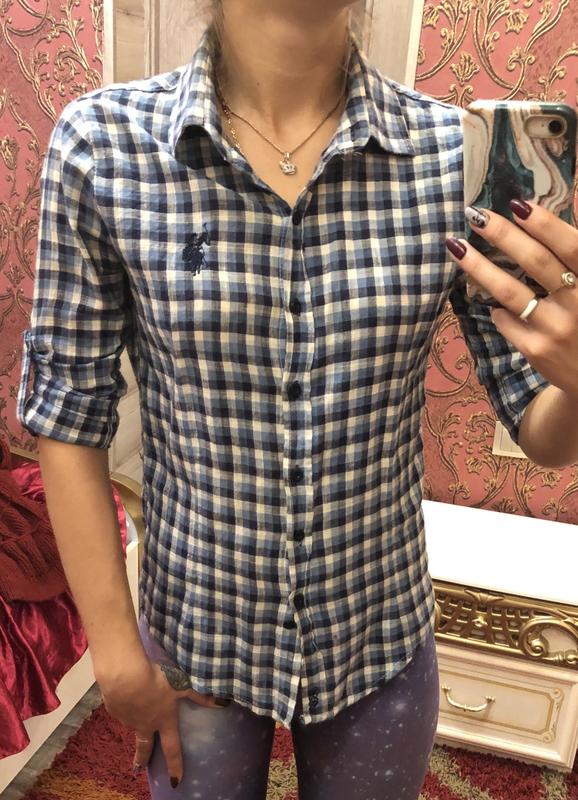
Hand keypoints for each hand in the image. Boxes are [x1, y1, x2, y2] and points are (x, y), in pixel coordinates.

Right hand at [97, 658, 228, 786]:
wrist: (124, 675)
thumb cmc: (157, 680)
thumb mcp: (182, 684)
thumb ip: (200, 695)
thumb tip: (224, 704)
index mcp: (163, 720)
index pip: (171, 748)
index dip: (175, 765)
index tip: (175, 781)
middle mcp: (144, 724)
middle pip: (144, 746)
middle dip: (142, 758)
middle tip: (139, 768)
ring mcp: (127, 718)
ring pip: (132, 722)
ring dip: (135, 718)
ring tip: (135, 704)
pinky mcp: (114, 708)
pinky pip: (121, 708)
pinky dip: (124, 702)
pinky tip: (125, 691)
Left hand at [446, 199, 577, 401]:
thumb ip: (577, 249)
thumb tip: (577, 194)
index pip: (570, 246)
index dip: (545, 224)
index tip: (516, 204)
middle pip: (536, 262)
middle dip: (503, 235)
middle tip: (475, 214)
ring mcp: (556, 329)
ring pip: (511, 292)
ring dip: (480, 267)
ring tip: (456, 247)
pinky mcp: (536, 350)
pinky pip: (506, 320)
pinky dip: (497, 309)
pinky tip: (492, 302)